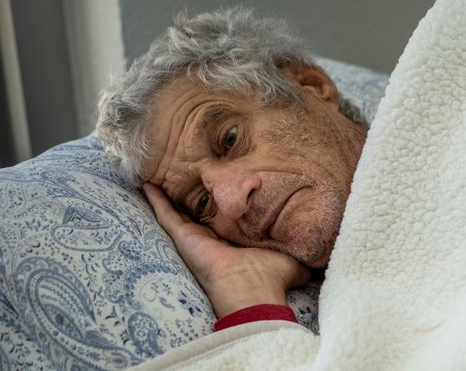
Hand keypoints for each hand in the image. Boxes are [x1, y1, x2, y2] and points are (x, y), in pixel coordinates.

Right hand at [142, 183, 309, 317]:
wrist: (252, 290)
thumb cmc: (272, 277)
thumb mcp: (293, 258)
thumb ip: (301, 250)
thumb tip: (320, 252)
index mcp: (235, 245)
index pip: (225, 222)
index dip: (222, 206)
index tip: (220, 189)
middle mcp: (212, 242)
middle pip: (198, 215)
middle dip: (190, 198)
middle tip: (181, 175)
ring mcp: (194, 240)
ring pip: (177, 214)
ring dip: (167, 196)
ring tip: (156, 175)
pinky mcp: (182, 237)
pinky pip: (165, 215)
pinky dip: (154, 200)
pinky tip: (145, 184)